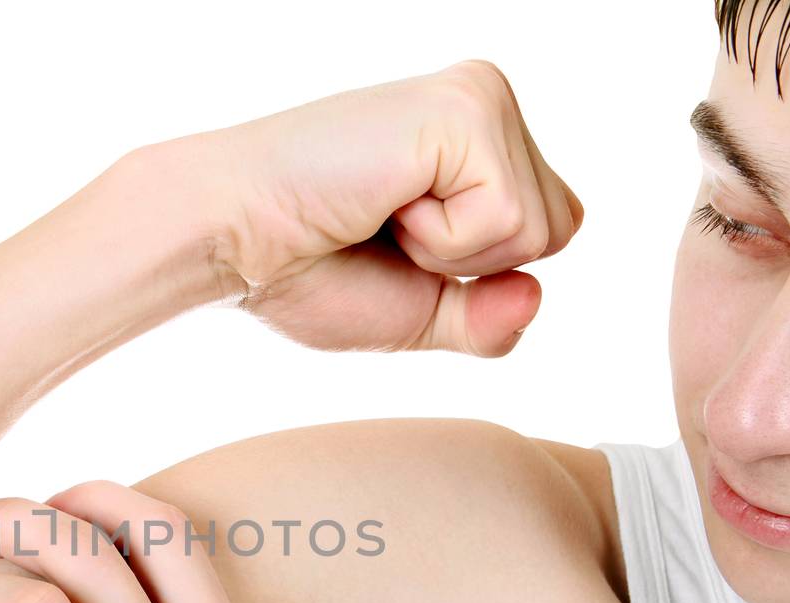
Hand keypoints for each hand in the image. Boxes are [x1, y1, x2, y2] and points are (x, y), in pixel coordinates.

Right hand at [190, 59, 583, 354]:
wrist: (233, 240)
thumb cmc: (301, 268)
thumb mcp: (417, 312)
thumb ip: (485, 318)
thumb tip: (535, 295)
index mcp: (475, 138)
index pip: (549, 231)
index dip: (477, 272)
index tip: (393, 243)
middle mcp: (485, 101)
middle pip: (556, 230)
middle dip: (469, 265)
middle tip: (384, 231)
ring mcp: (479, 98)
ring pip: (539, 229)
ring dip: (450, 253)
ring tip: (380, 215)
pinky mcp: (466, 111)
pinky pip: (505, 219)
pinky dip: (440, 241)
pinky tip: (382, 204)